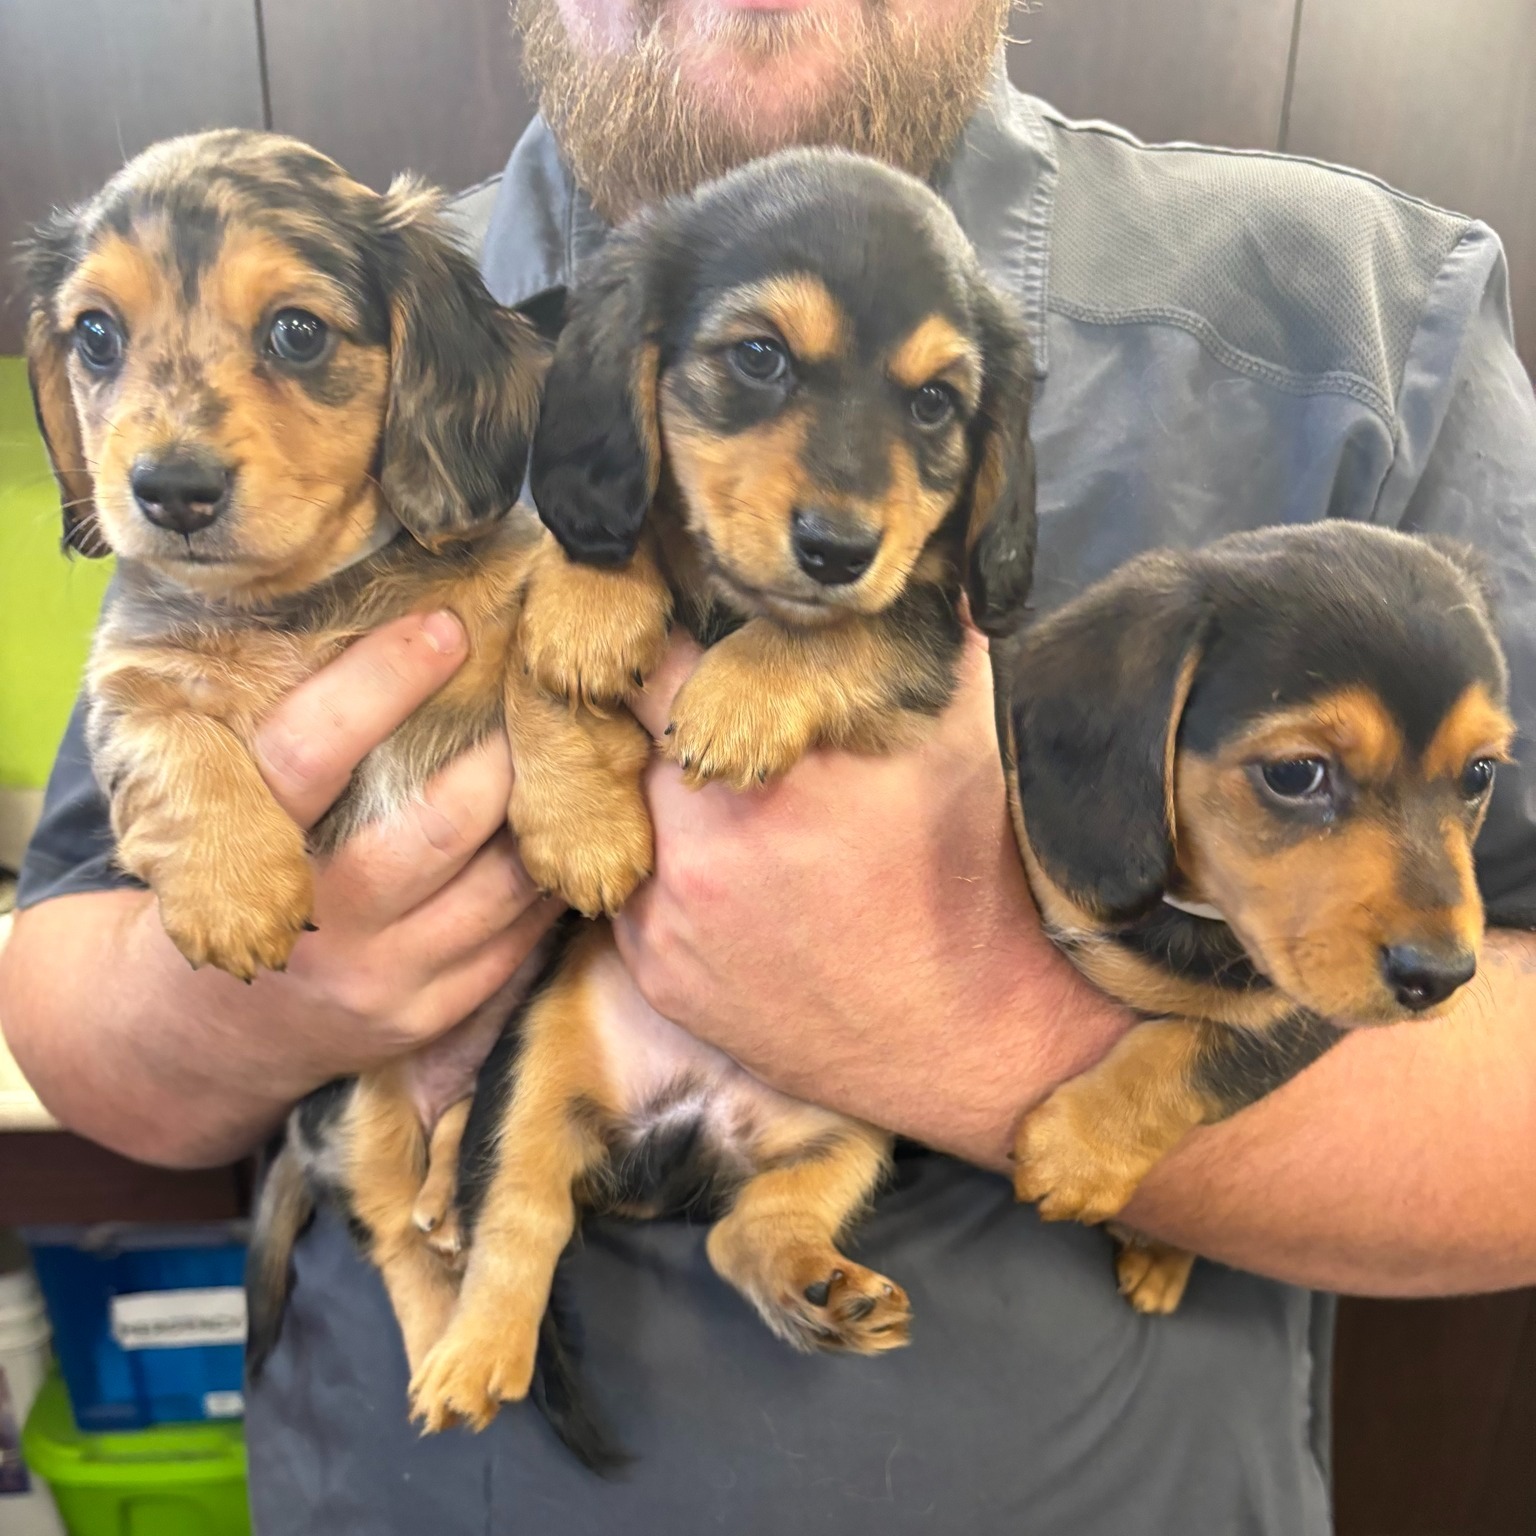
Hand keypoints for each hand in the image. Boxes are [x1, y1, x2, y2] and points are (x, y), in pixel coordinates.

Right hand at [0, 610, 564, 1167]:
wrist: (210, 1028)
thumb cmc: (229, 877)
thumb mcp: (223, 806)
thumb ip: (284, 742)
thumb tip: (398, 631)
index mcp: (243, 846)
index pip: (311, 749)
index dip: (383, 679)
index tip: (447, 625)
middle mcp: (317, 919)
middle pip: (439, 822)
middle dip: (499, 754)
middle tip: (535, 700)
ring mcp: (380, 977)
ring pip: (500, 882)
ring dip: (541, 815)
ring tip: (564, 762)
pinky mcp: (428, 1015)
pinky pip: (519, 937)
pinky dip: (547, 880)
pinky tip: (554, 836)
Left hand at [614, 628, 1128, 1169]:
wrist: (978, 1037)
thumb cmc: (978, 875)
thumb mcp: (968, 734)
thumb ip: (928, 633)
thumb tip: (929, 554)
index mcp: (763, 768)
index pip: (651, 668)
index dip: (662, 645)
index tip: (681, 642)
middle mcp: (693, 846)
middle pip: (623, 745)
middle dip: (657, 726)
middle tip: (703, 723)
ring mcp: (665, 921)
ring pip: (615, 821)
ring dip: (651, 802)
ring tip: (720, 805)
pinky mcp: (656, 980)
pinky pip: (625, 895)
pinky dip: (657, 873)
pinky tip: (722, 875)